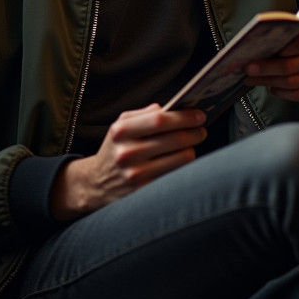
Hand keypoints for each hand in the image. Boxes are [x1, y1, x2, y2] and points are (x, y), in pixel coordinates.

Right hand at [50, 104, 206, 219]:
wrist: (96, 183)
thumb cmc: (115, 148)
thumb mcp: (121, 125)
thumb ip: (145, 113)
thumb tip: (174, 107)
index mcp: (121, 131)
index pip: (160, 120)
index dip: (184, 117)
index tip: (200, 115)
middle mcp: (127, 153)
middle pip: (175, 139)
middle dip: (195, 132)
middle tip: (202, 129)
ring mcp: (136, 175)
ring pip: (181, 158)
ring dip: (192, 149)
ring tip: (192, 144)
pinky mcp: (145, 192)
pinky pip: (177, 174)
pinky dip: (184, 165)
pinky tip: (182, 159)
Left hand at [245, 14, 298, 101]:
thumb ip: (291, 35)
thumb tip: (260, 51)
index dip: (278, 52)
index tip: (256, 55)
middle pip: (292, 68)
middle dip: (265, 70)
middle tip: (247, 70)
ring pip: (294, 84)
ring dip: (270, 83)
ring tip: (254, 80)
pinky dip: (284, 93)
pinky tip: (272, 87)